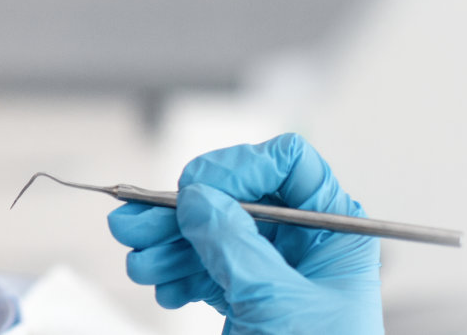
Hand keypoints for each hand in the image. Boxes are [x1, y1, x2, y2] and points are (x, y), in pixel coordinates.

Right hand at [107, 133, 382, 334]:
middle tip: (134, 223)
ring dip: (167, 245)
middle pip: (233, 198)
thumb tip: (198, 198)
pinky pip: (203, 269)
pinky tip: (164, 289)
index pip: (287, 164)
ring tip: (140, 263)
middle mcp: (303, 243)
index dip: (239, 168)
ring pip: (209, 234)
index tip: (196, 190)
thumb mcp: (278, 302)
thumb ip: (234, 245)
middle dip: (180, 212)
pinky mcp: (247, 297)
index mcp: (333, 231)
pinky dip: (176, 275)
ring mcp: (272, 270)